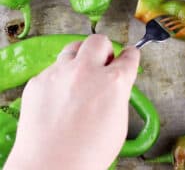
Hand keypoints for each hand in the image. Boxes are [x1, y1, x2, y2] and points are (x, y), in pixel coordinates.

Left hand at [4, 34, 139, 169]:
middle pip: (99, 41)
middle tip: (103, 63)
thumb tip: (114, 85)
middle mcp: (87, 72)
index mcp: (114, 82)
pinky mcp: (40, 80)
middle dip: (105, 49)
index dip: (131, 55)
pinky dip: (61, 77)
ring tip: (80, 75)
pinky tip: (60, 95)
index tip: (128, 55)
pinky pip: (54, 69)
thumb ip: (118, 95)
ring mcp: (61, 73)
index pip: (129, 56)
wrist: (52, 166)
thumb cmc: (88, 152)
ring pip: (73, 48)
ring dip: (81, 58)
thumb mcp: (119, 123)